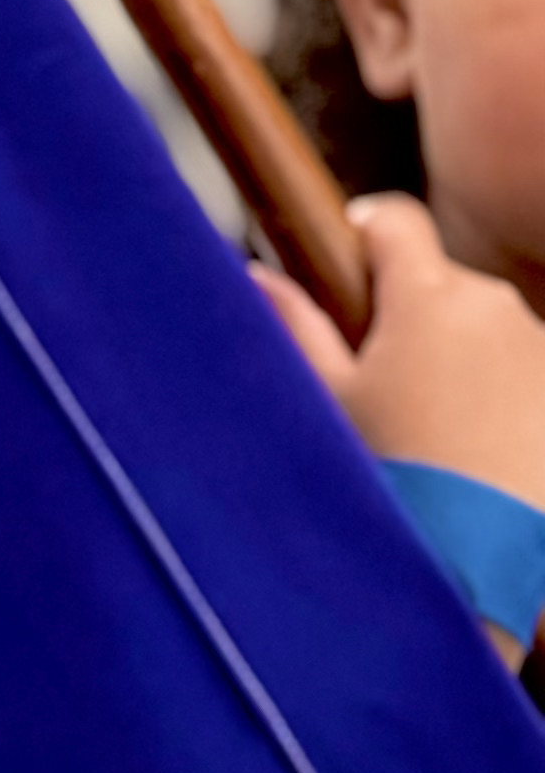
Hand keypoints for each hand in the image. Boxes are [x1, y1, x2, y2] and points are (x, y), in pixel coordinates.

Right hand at [258, 196, 544, 508]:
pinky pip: (514, 367)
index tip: (343, 255)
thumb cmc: (393, 476)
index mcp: (427, 298)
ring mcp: (536, 343)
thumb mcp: (324, 404)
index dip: (360, 231)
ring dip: (449, 356)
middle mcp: (492, 305)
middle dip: (402, 315)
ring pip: (477, 326)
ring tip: (424, 431)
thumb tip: (256, 276)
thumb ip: (292, 328)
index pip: (392, 221)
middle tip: (369, 384)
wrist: (476, 551)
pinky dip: (489, 391)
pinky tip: (466, 446)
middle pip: (435, 282)